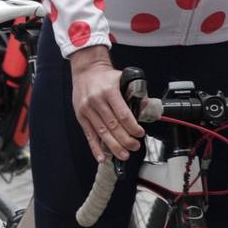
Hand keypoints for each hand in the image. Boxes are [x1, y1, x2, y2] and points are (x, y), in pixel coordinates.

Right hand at [71, 47, 142, 163]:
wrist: (86, 70)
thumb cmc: (106, 76)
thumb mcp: (123, 79)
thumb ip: (136, 93)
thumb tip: (147, 107)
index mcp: (109, 91)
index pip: (122, 114)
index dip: (132, 127)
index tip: (140, 133)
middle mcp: (96, 101)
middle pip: (112, 125)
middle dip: (125, 139)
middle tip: (135, 147)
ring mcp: (86, 109)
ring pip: (101, 132)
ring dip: (113, 146)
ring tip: (124, 155)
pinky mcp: (80, 116)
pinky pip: (89, 134)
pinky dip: (95, 147)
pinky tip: (102, 157)